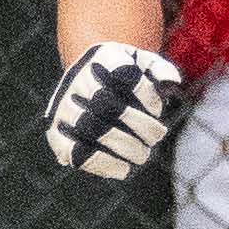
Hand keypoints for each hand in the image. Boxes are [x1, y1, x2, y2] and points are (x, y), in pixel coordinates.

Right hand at [44, 41, 183, 179]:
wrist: (88, 82)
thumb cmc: (123, 75)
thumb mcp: (141, 63)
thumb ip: (159, 68)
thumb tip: (172, 81)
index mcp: (101, 59)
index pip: (124, 73)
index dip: (146, 94)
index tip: (157, 109)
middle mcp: (77, 80)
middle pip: (107, 104)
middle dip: (139, 125)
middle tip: (156, 137)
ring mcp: (64, 108)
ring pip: (92, 128)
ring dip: (124, 146)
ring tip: (142, 155)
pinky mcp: (57, 133)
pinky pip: (74, 152)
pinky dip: (102, 164)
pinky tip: (123, 169)